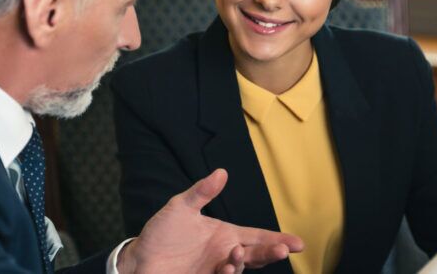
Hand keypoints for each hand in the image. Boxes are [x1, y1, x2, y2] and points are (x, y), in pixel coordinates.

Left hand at [116, 169, 303, 273]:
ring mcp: (216, 269)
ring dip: (244, 261)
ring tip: (236, 254)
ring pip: (242, 267)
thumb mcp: (180, 207)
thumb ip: (201, 192)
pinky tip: (227, 267)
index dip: (278, 239)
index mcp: (225, 234)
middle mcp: (225, 252)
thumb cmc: (161, 233)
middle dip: (272, 253)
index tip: (298, 243)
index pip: (258, 236)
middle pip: (257, 254)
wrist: (138, 259)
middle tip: (283, 251)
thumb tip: (221, 172)